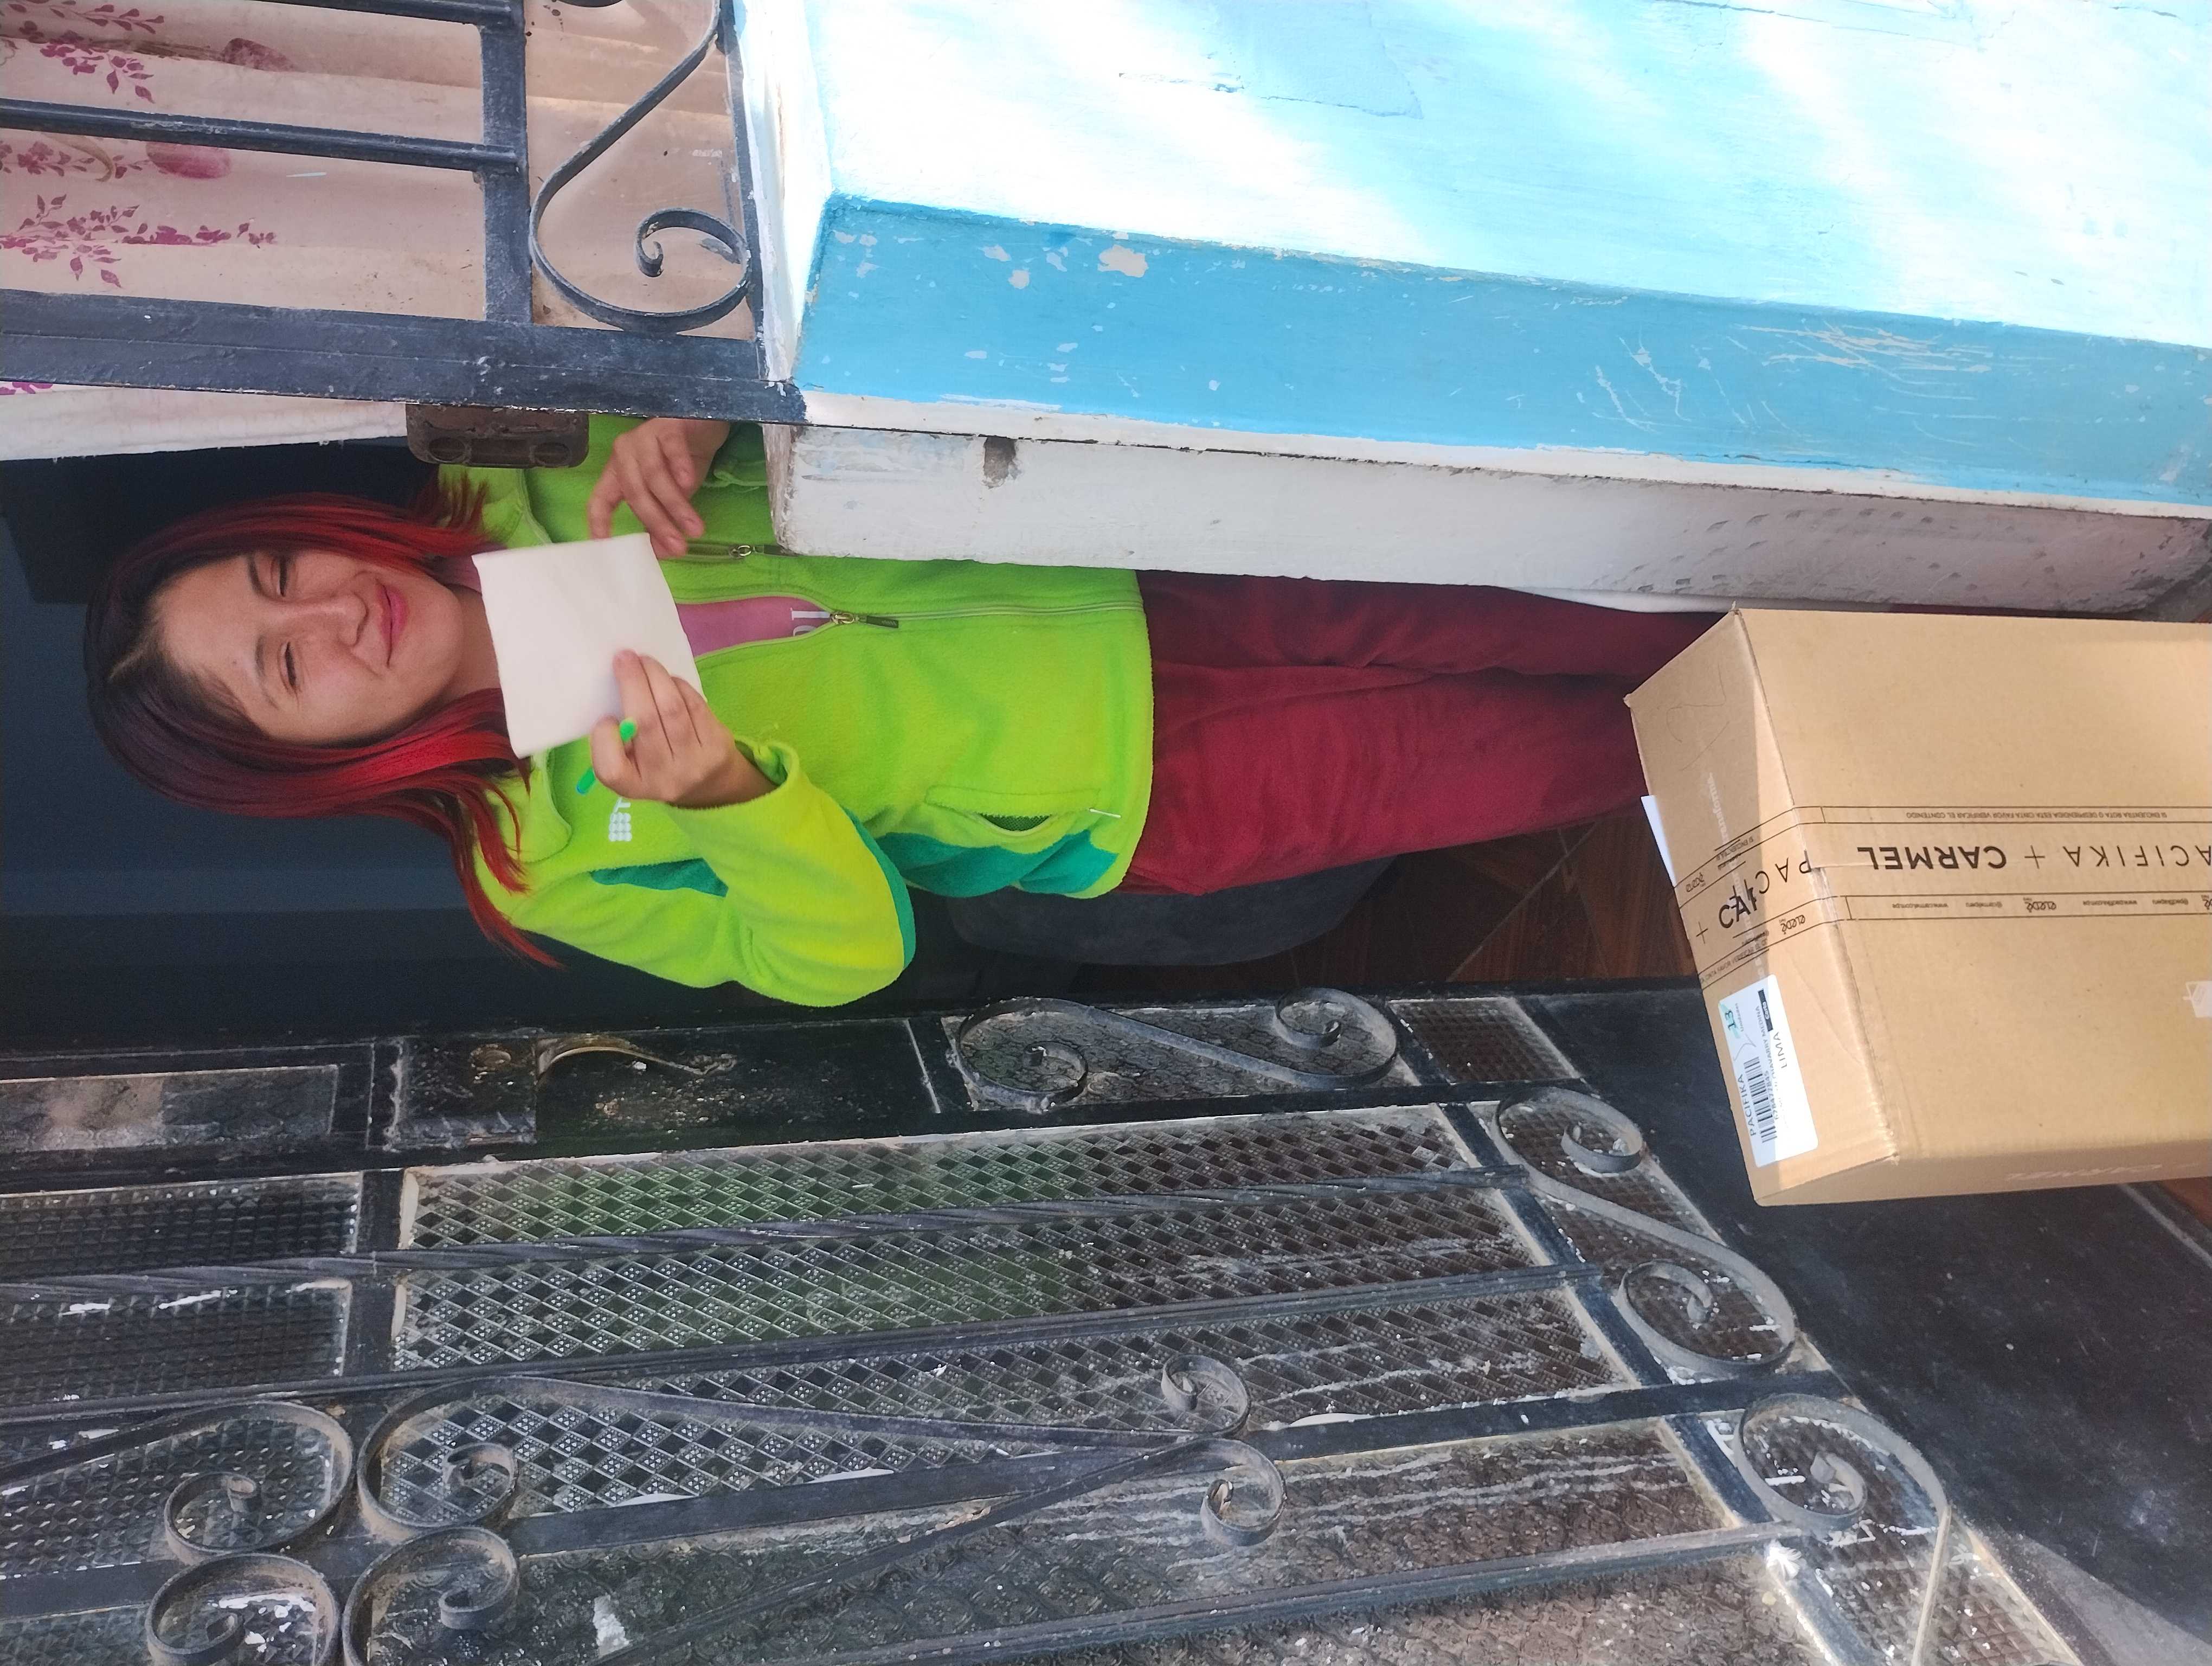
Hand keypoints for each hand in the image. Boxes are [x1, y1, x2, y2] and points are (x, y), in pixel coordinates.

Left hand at [586, 418, 731, 557]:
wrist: (704, 424)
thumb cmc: (682, 460)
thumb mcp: (672, 495)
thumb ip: (664, 519)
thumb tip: (665, 552)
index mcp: (618, 473)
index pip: (600, 500)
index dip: (599, 523)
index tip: (606, 547)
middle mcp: (625, 454)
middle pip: (634, 493)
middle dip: (657, 522)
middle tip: (678, 547)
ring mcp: (643, 437)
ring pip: (654, 475)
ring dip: (675, 505)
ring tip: (694, 528)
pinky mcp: (667, 426)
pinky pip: (671, 448)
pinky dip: (680, 466)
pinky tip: (689, 483)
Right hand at [589, 650, 769, 808]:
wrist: (710, 783)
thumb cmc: (658, 765)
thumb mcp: (632, 764)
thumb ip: (620, 738)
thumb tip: (617, 687)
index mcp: (634, 785)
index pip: (611, 768)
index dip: (604, 737)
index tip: (605, 717)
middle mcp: (665, 779)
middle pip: (646, 722)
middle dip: (633, 683)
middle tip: (624, 657)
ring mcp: (695, 763)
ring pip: (672, 708)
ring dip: (656, 676)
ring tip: (645, 660)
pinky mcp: (717, 746)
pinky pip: (694, 705)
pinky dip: (678, 686)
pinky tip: (668, 678)